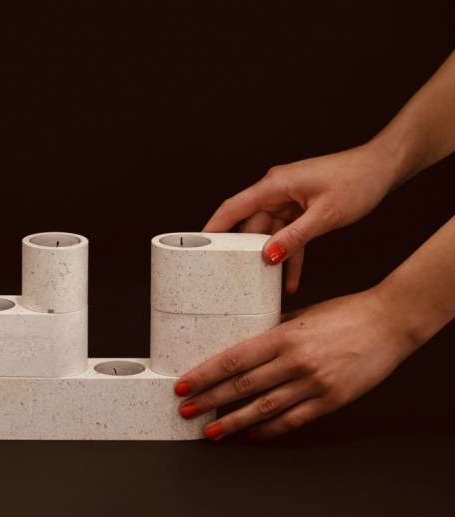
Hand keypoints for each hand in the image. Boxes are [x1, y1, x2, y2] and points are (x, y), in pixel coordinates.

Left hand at [173, 289, 417, 439]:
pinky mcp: (332, 399)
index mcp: (284, 335)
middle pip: (241, 386)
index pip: (233, 359)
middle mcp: (295, 361)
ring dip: (232, 421)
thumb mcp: (302, 315)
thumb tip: (247, 347)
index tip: (185, 385)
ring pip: (263, 408)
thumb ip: (274, 332)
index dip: (205, 375)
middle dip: (209, 400)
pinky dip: (270, 428)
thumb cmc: (346, 313)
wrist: (390, 322)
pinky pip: (294, 419)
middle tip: (187, 410)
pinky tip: (252, 433)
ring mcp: (314, 383)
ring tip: (210, 431)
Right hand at [203, 143, 397, 292]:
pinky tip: (291, 276)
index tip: (198, 243)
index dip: (214, 226)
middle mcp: (278, 189)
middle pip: (252, 224)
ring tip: (269, 283)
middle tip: (238, 275)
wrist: (384, 167)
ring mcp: (290, 198)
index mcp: (276, 184)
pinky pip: (290, 232)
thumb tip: (269, 255)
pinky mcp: (303, 206)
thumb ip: (294, 237)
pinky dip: (291, 252)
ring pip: (272, 232)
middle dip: (247, 251)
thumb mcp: (324, 216)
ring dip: (274, 256)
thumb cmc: (357, 181)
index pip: (234, 207)